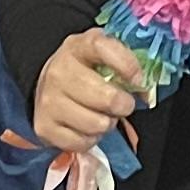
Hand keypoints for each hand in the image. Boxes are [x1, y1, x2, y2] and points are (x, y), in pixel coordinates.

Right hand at [31, 29, 155, 154]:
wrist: (46, 86)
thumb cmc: (82, 70)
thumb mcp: (100, 55)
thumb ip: (125, 64)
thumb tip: (145, 92)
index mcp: (77, 47)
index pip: (103, 48)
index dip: (127, 65)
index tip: (138, 80)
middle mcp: (59, 72)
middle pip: (106, 98)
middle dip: (123, 105)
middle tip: (122, 104)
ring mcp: (49, 101)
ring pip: (97, 124)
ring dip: (107, 123)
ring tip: (102, 115)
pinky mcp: (45, 127)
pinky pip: (83, 142)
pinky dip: (90, 139)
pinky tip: (86, 127)